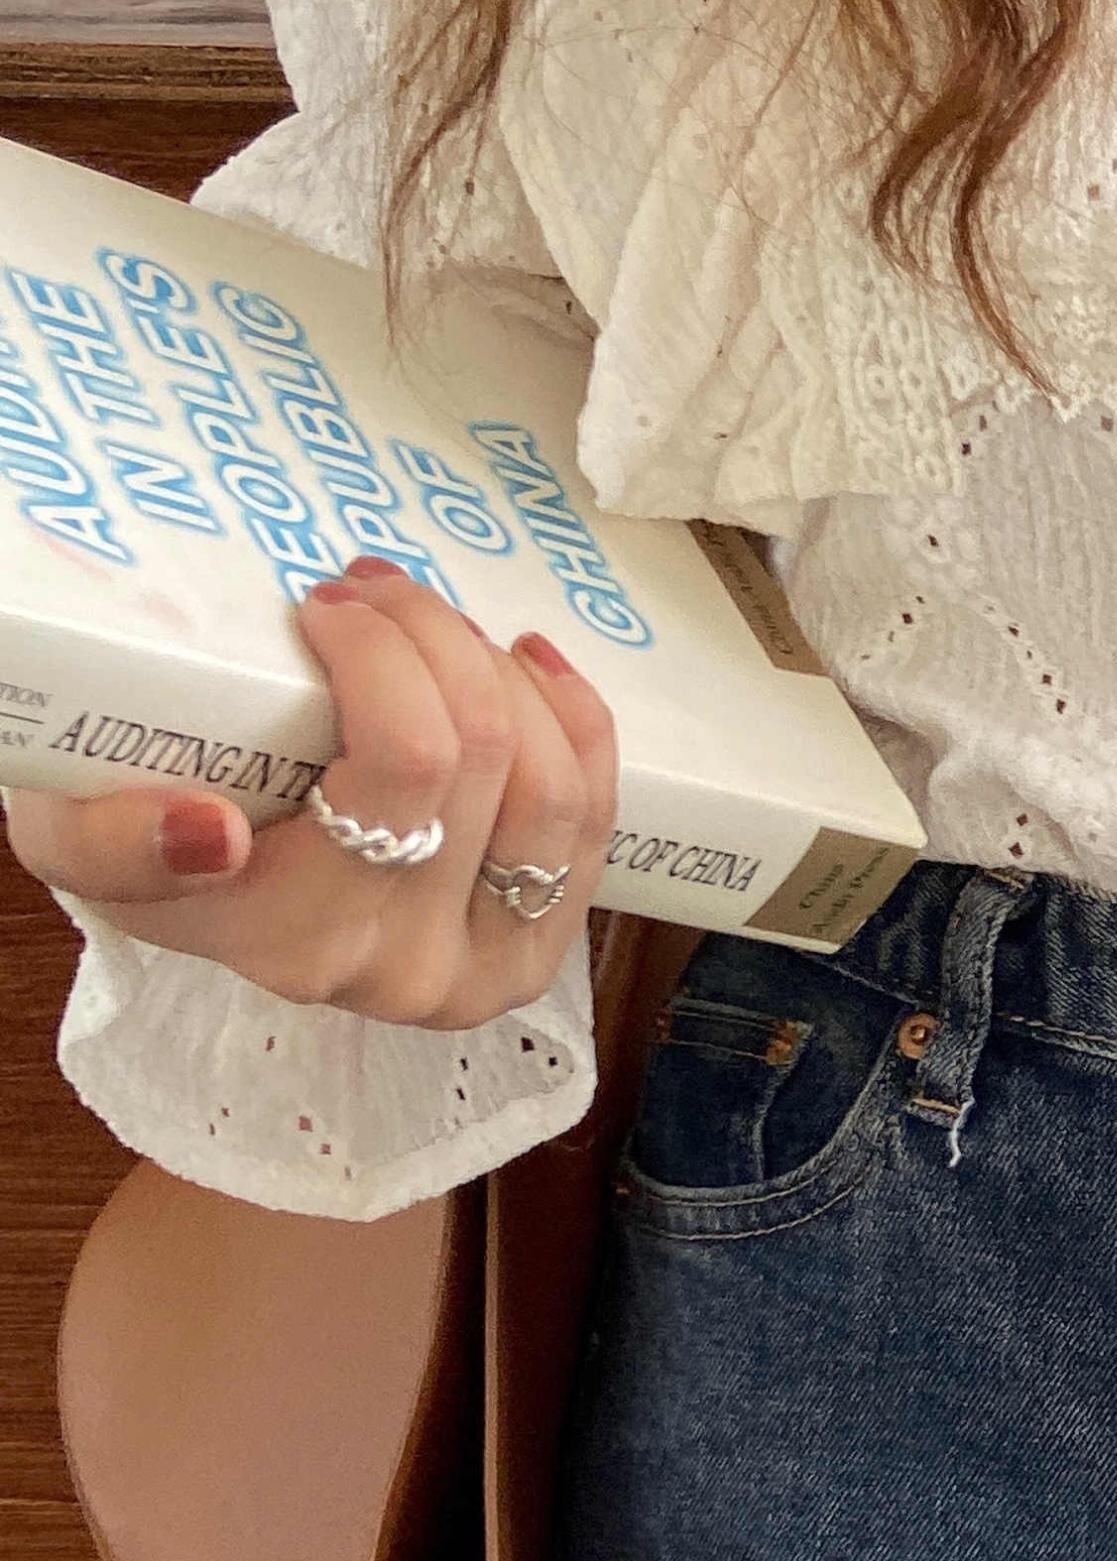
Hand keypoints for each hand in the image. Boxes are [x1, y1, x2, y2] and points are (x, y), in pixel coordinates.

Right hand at [3, 557, 618, 1024]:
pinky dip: (571, 719)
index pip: (406, 763)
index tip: (321, 602)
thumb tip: (209, 831)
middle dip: (432, 634)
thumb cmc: (140, 841)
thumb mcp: (74, 834)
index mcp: (302, 945)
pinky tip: (521, 661)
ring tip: (433, 625)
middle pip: (484, 754)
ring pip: (553, 784)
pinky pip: (598, 815)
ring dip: (498, 672)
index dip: (384, 652)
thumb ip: (113, 843)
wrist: (203, 903)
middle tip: (370, 589)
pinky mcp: (545, 944)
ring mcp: (491, 965)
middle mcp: (408, 971)